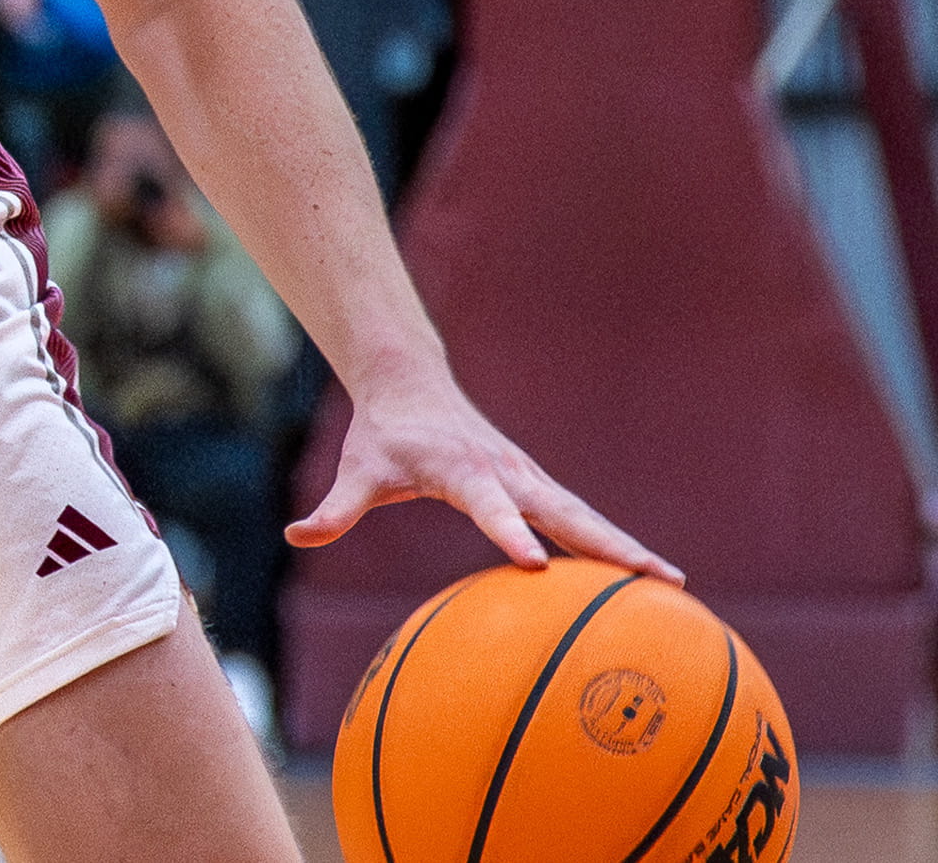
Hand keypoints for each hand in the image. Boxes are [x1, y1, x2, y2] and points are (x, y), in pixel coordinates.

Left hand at [289, 374, 679, 579]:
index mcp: (464, 472)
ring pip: (584, 517)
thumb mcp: (356, 471)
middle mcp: (507, 474)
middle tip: (655, 579)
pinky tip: (644, 575)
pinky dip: (612, 544)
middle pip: (566, 514)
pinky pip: (580, 519)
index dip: (509, 534)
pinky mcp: (538, 486)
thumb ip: (335, 508)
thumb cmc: (383, 436)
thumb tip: (298, 535)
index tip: (535, 564)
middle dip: (608, 546)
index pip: (490, 508)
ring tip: (674, 585)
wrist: (411, 386)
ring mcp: (530, 479)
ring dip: (626, 548)